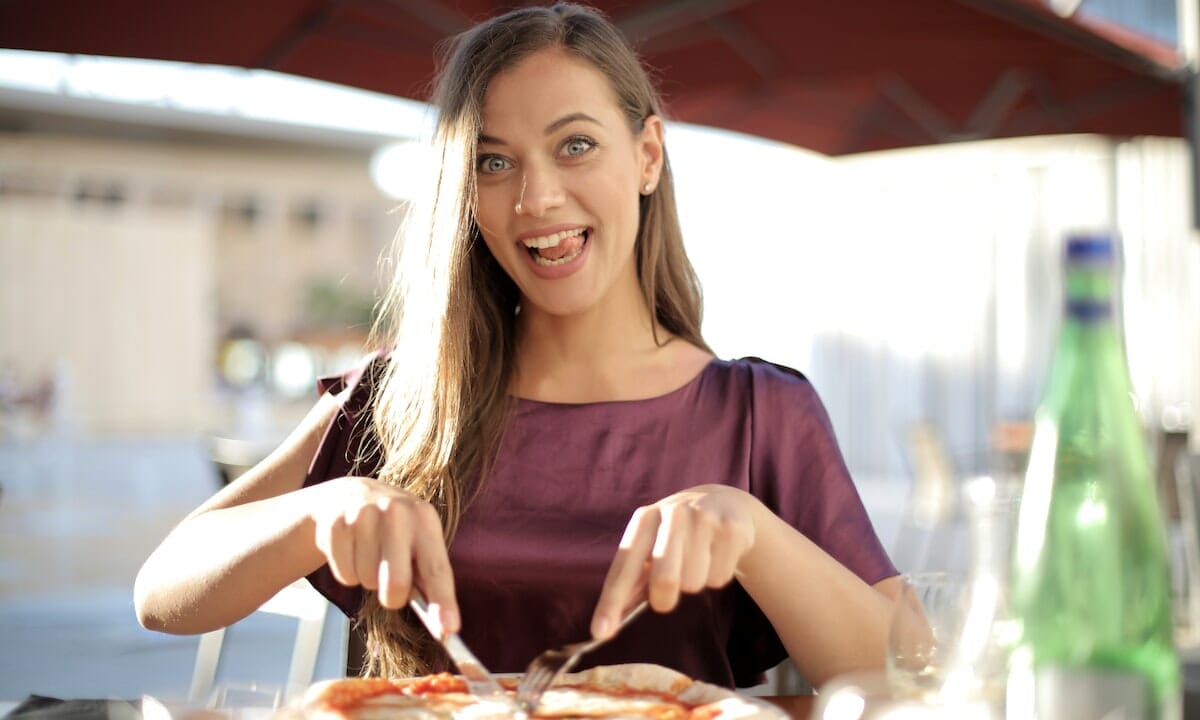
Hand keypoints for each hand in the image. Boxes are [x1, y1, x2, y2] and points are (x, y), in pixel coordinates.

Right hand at [310, 476, 458, 631]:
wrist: (350, 496)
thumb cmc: (394, 530)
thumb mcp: (417, 540)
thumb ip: (429, 578)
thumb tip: (444, 626)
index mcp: (424, 517)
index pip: (436, 568)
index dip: (443, 601)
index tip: (449, 630)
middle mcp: (395, 512)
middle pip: (396, 583)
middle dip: (393, 597)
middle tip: (390, 585)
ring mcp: (362, 515)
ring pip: (366, 581)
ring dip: (368, 578)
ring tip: (370, 554)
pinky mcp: (335, 525)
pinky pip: (344, 576)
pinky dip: (348, 573)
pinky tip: (352, 550)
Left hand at [591, 484, 760, 638]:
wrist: (724, 503)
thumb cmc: (677, 536)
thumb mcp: (650, 548)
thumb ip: (630, 584)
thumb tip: (605, 627)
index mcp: (645, 519)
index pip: (624, 565)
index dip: (611, 601)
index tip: (600, 633)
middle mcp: (673, 513)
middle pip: (664, 579)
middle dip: (663, 600)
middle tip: (664, 600)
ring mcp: (704, 518)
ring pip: (694, 583)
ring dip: (693, 585)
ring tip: (696, 564)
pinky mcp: (732, 528)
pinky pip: (719, 578)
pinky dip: (716, 577)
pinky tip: (716, 557)